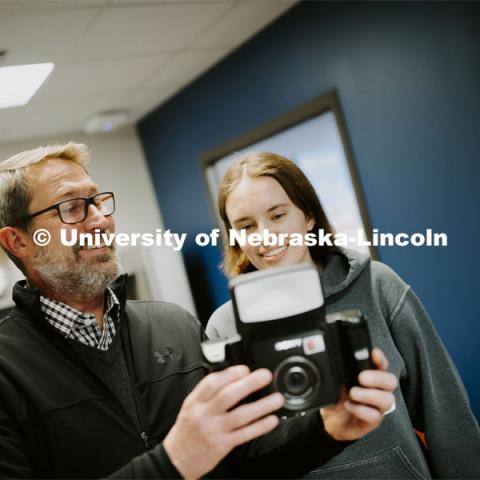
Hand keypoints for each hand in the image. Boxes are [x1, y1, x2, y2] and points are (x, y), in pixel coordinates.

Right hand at [163, 365, 283, 478]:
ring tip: (276, 399)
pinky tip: (271, 420)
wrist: (177, 460)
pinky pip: (245, 434)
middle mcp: (204, 414)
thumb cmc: (186, 431)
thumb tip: (231, 377)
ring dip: (261, 406)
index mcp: (194, 402)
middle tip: (265, 376)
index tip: (244, 369)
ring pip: (240, 415)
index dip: (230, 373)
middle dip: (249, 384)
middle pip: (228, 396)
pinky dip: (260, 426)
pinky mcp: (222, 445)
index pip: (211, 383)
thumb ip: (207, 393)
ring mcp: (214, 430)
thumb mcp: (190, 406)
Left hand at [320, 348, 396, 440]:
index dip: (381, 359)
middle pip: (391, 382)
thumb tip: (334, 360)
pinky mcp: (372, 422)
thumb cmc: (337, 398)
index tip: (374, 353)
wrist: (330, 421)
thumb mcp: (336, 381)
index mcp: (370, 377)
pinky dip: (361, 410)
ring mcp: (376, 407)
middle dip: (378, 378)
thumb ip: (339, 371)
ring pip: (387, 400)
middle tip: (361, 377)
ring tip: (353, 393)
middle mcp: (377, 391)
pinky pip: (375, 416)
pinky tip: (349, 406)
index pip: (382, 366)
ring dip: (369, 395)